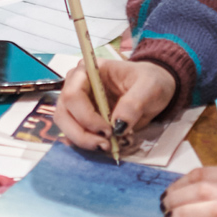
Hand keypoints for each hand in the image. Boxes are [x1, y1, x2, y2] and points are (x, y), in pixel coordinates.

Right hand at [57, 55, 177, 154]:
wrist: (153, 88)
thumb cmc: (150, 81)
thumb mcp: (150, 88)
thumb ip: (134, 103)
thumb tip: (118, 125)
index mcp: (89, 70)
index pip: (73, 94)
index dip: (86, 116)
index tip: (109, 130)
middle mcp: (76, 84)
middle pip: (64, 113)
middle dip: (82, 133)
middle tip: (106, 144)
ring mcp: (76, 102)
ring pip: (65, 126)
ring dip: (83, 140)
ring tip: (106, 146)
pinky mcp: (81, 117)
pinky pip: (74, 133)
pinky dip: (87, 143)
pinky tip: (105, 145)